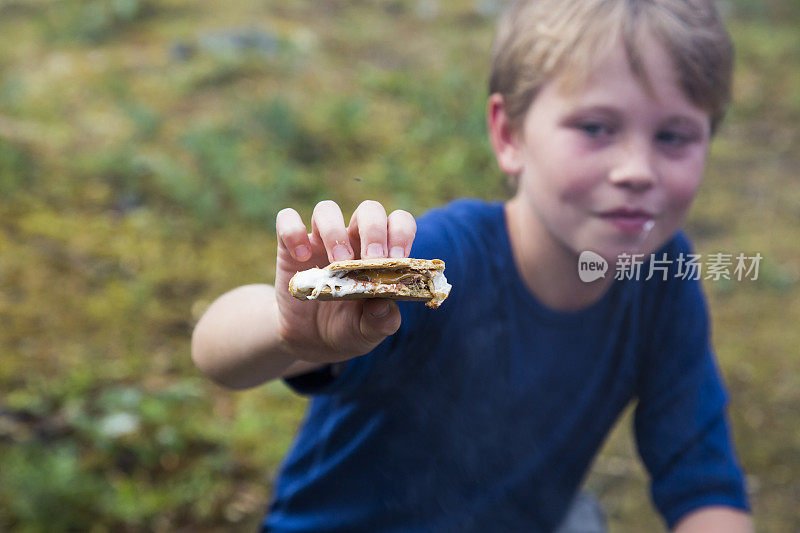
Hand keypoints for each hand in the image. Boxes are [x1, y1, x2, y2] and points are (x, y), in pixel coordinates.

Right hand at [274, 200, 416, 363]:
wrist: (310, 341)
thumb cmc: (347, 329)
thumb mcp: (367, 333)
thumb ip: (381, 321)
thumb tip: (384, 305)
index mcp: (381, 253)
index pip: (398, 222)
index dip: (400, 233)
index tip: (396, 258)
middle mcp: (354, 239)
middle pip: (368, 209)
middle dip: (373, 230)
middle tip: (369, 260)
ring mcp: (321, 240)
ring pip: (327, 209)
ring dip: (334, 232)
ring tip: (336, 264)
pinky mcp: (290, 246)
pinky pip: (287, 219)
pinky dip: (293, 232)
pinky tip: (302, 258)